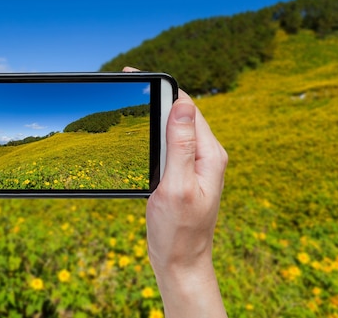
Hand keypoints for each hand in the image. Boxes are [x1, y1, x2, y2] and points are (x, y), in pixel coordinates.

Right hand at [146, 90, 227, 317]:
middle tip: (128, 82)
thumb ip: (180, 145)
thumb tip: (182, 104)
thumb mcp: (177, 186)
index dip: (163, 87)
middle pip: (181, 112)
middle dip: (156, 94)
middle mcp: (205, 155)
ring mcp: (195, 164)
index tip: (137, 75)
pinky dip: (154, 131)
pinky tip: (139, 129)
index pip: (187, 107)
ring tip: (130, 98)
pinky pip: (170, 143)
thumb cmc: (178, 230)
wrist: (180, 261)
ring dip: (154, 111)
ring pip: (174, 126)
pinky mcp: (183, 173)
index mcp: (209, 155)